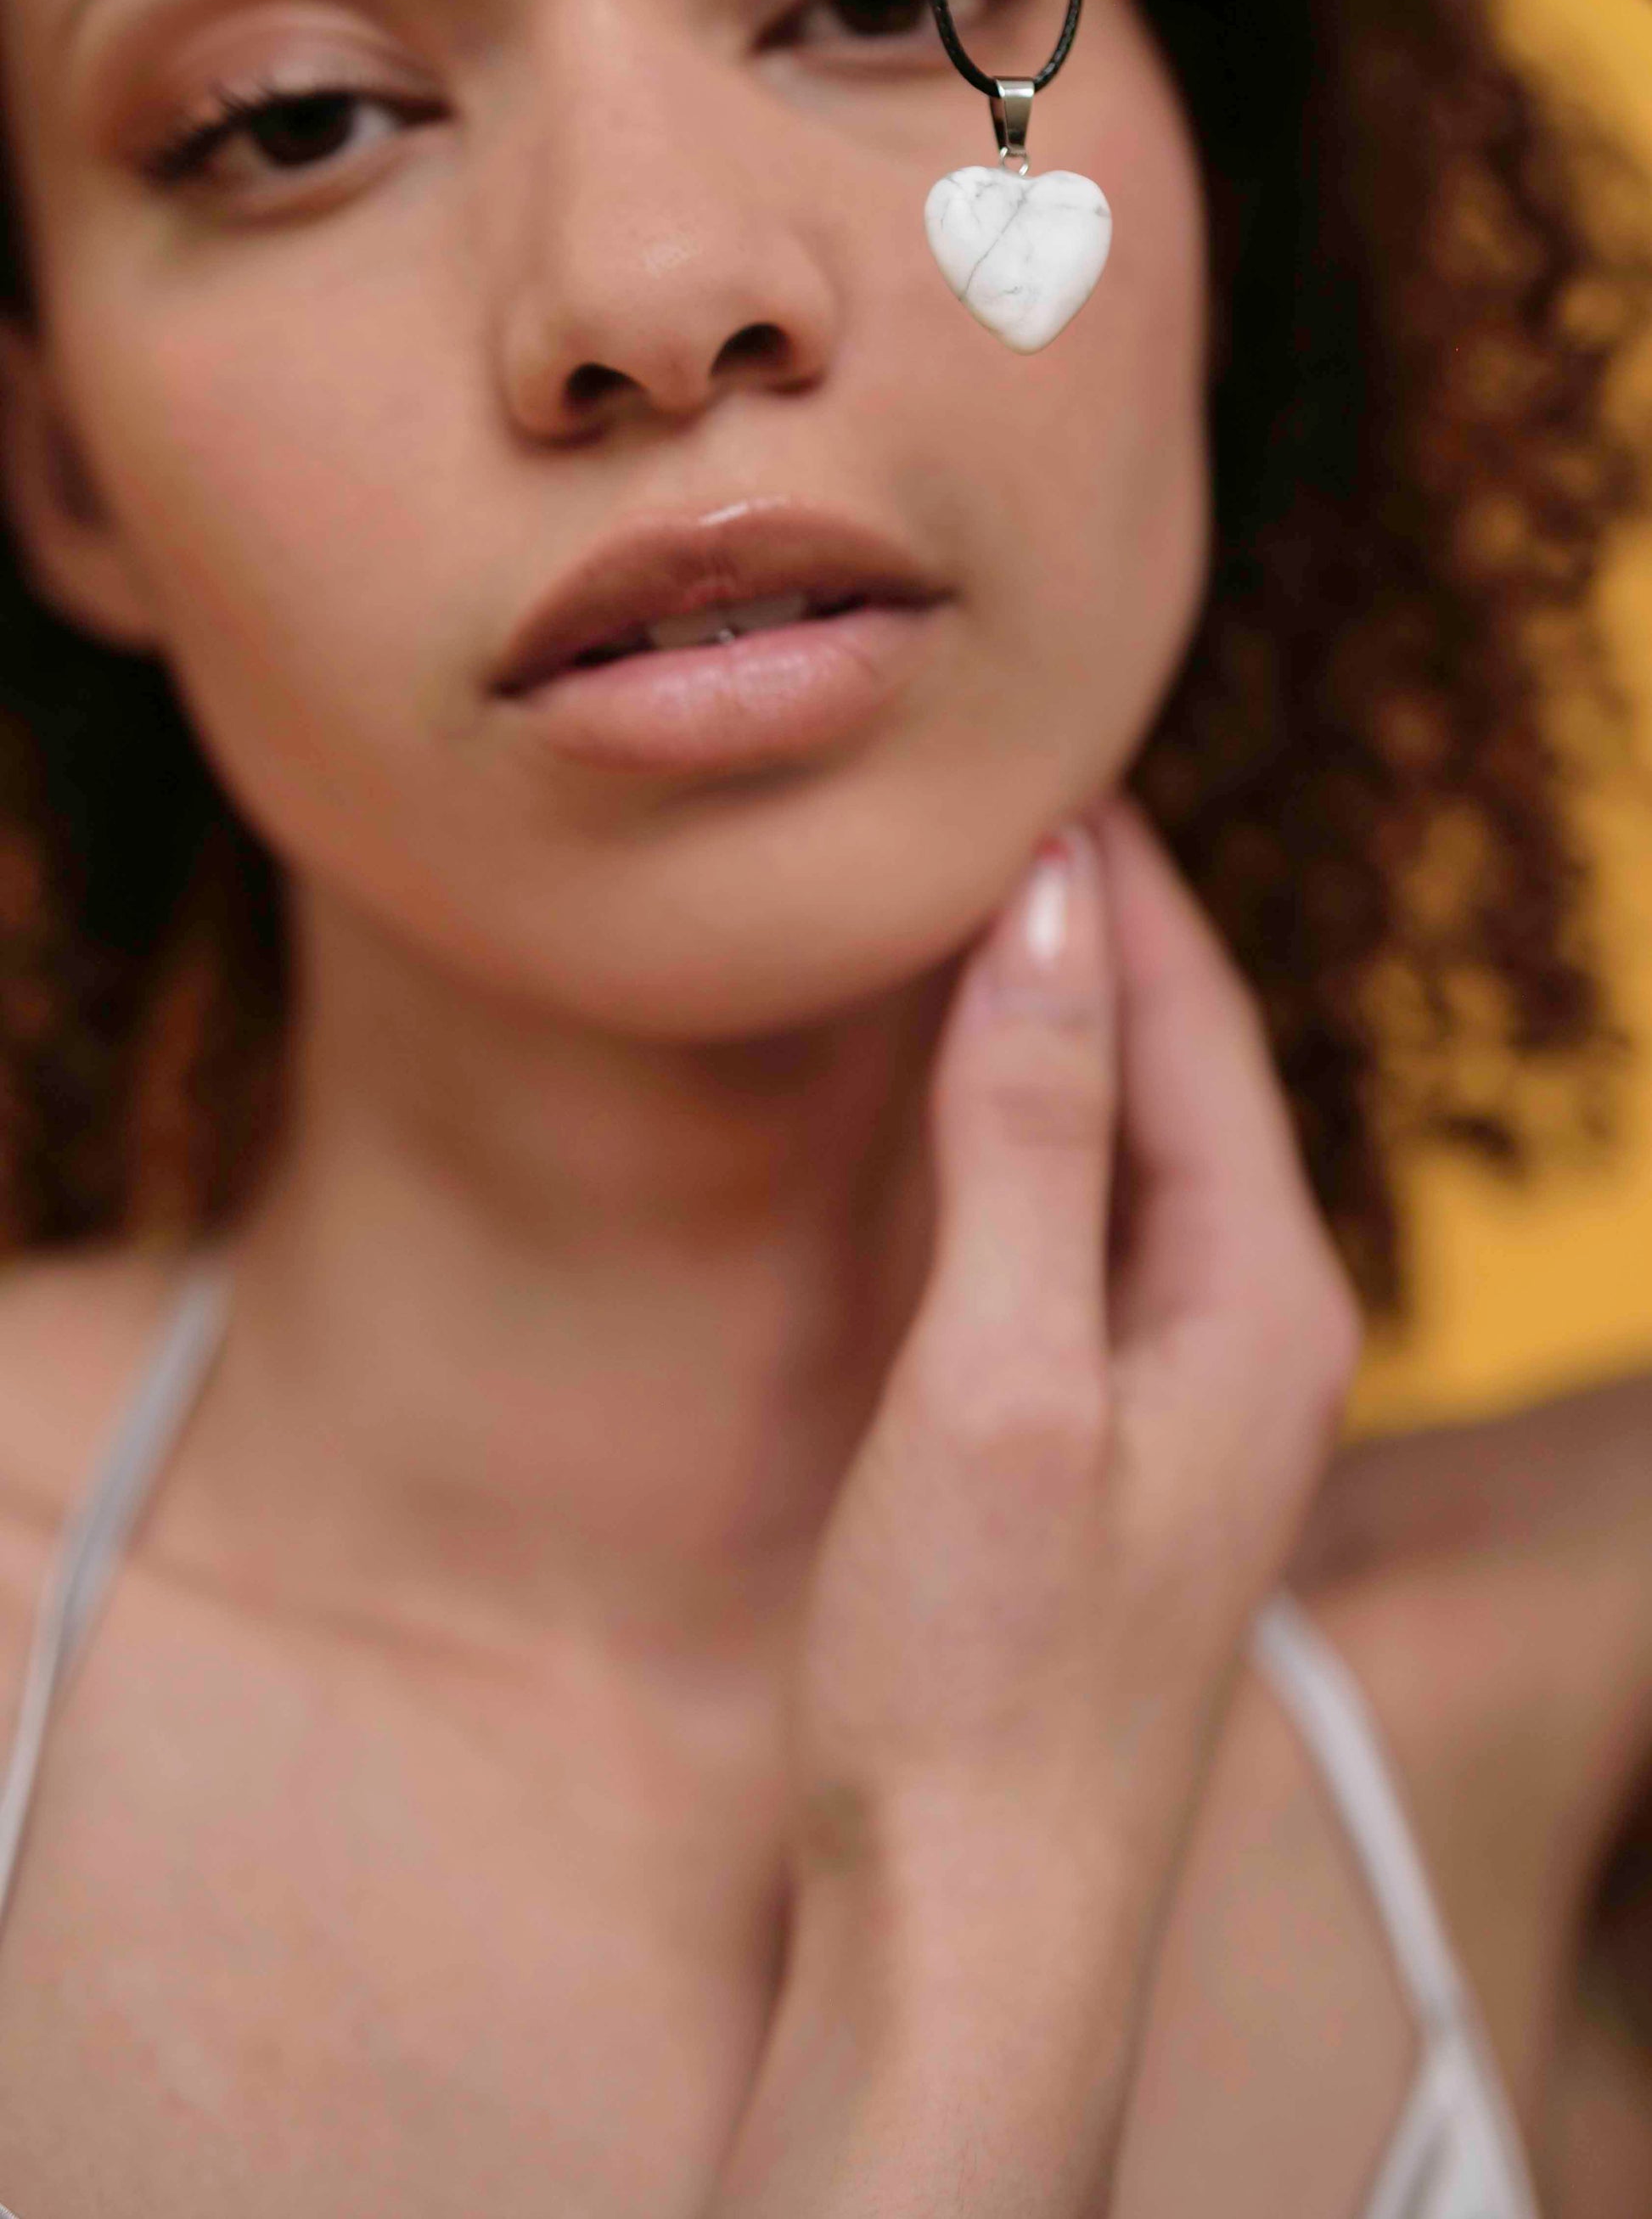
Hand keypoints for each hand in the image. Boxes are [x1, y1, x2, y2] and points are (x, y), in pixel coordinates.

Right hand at [705, 805, 1360, 2218]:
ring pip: (1136, 1140)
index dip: (1110, 876)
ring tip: (986, 895)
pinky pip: (1092, 1222)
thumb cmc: (976, 1676)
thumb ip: (1031, 1139)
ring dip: (1066, 1016)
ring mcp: (1189, 1388)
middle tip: (999, 785)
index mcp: (1256, 1293)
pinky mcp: (1113, 1438)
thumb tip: (1048, 909)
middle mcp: (1251, 1325)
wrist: (973, 1931)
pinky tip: (976, 1096)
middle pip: (1180, 1063)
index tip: (1029, 750)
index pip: (1192, 1016)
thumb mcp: (997, 1381)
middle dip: (1099, 922)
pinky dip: (1034, 1124)